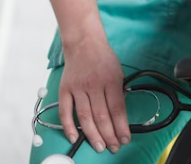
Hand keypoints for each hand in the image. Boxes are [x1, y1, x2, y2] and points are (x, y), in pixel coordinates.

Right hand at [58, 37, 129, 153]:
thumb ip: (118, 92)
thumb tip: (120, 116)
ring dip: (92, 135)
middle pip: (102, 116)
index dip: (121, 126)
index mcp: (111, 80)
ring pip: (85, 117)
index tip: (125, 139)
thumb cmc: (103, 58)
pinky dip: (68, 127)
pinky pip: (65, 112)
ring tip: (100, 147)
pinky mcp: (65, 90)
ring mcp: (78, 88)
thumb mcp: (118, 72)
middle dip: (109, 135)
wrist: (84, 43)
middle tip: (113, 147)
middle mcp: (94, 84)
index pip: (117, 108)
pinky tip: (74, 138)